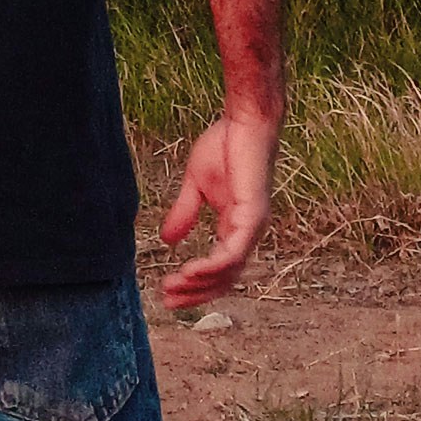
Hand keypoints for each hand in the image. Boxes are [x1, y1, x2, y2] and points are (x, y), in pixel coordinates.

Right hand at [159, 106, 277, 305]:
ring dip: (200, 283)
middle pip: (225, 278)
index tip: (166, 290)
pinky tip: (190, 270)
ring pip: (229, 271)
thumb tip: (168, 241)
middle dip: (196, 292)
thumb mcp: (196, 185)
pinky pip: (233, 252)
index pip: (219, 268)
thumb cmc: (225, 146)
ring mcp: (253, 226)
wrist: (245, 120)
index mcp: (236, 227)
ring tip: (172, 287)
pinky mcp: (253, 216)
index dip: (195, 283)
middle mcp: (248, 233)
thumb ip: (185, 213)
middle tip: (167, 300)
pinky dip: (212, 266)